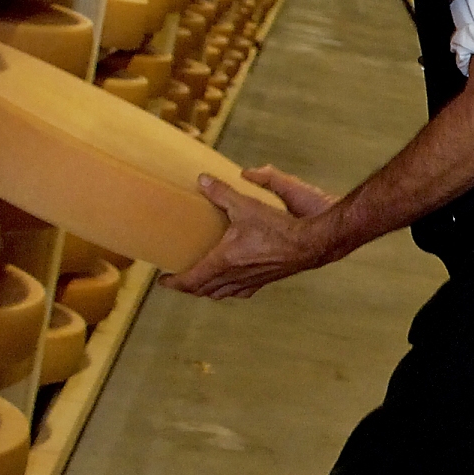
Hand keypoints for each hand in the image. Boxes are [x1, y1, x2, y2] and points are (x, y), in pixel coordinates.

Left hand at [164, 166, 342, 299]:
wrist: (310, 244)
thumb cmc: (278, 227)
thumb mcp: (246, 205)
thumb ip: (222, 193)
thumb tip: (202, 180)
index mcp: (224, 262)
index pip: (191, 281)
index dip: (175, 283)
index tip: (163, 281)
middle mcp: (234, 276)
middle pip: (203, 290)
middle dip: (189, 287)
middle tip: (179, 281)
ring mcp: (250, 281)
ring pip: (221, 294)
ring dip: (207, 290)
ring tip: (201, 282)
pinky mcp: (264, 281)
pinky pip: (240, 292)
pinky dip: (229, 290)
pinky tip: (232, 283)